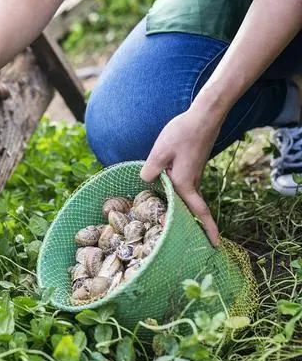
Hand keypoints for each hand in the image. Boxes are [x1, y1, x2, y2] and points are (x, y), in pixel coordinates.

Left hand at [140, 107, 221, 245]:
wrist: (204, 116)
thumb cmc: (182, 132)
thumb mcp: (159, 151)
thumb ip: (150, 170)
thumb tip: (145, 182)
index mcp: (184, 182)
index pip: (199, 212)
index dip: (208, 229)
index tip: (215, 244)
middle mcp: (192, 181)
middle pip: (192, 209)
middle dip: (194, 225)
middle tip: (189, 241)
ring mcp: (195, 174)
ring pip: (188, 197)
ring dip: (184, 210)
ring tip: (170, 221)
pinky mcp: (193, 166)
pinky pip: (186, 186)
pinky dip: (180, 195)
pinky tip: (166, 191)